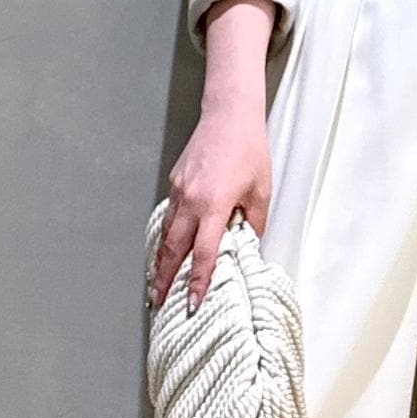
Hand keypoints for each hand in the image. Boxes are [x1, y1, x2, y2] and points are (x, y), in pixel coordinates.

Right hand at [148, 110, 272, 312]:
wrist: (229, 115)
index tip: (192, 302)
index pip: (202, 254)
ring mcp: (179, 191)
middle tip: (157, 300)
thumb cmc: (249, 150)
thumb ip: (253, 223)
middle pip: (173, 249)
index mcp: (213, 206)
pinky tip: (165, 249)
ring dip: (159, 259)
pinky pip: (168, 216)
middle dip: (163, 278)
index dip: (197, 281)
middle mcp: (190, 201)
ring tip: (155, 282)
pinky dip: (165, 236)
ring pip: (166, 233)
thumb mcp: (261, 192)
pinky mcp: (175, 182)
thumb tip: (246, 245)